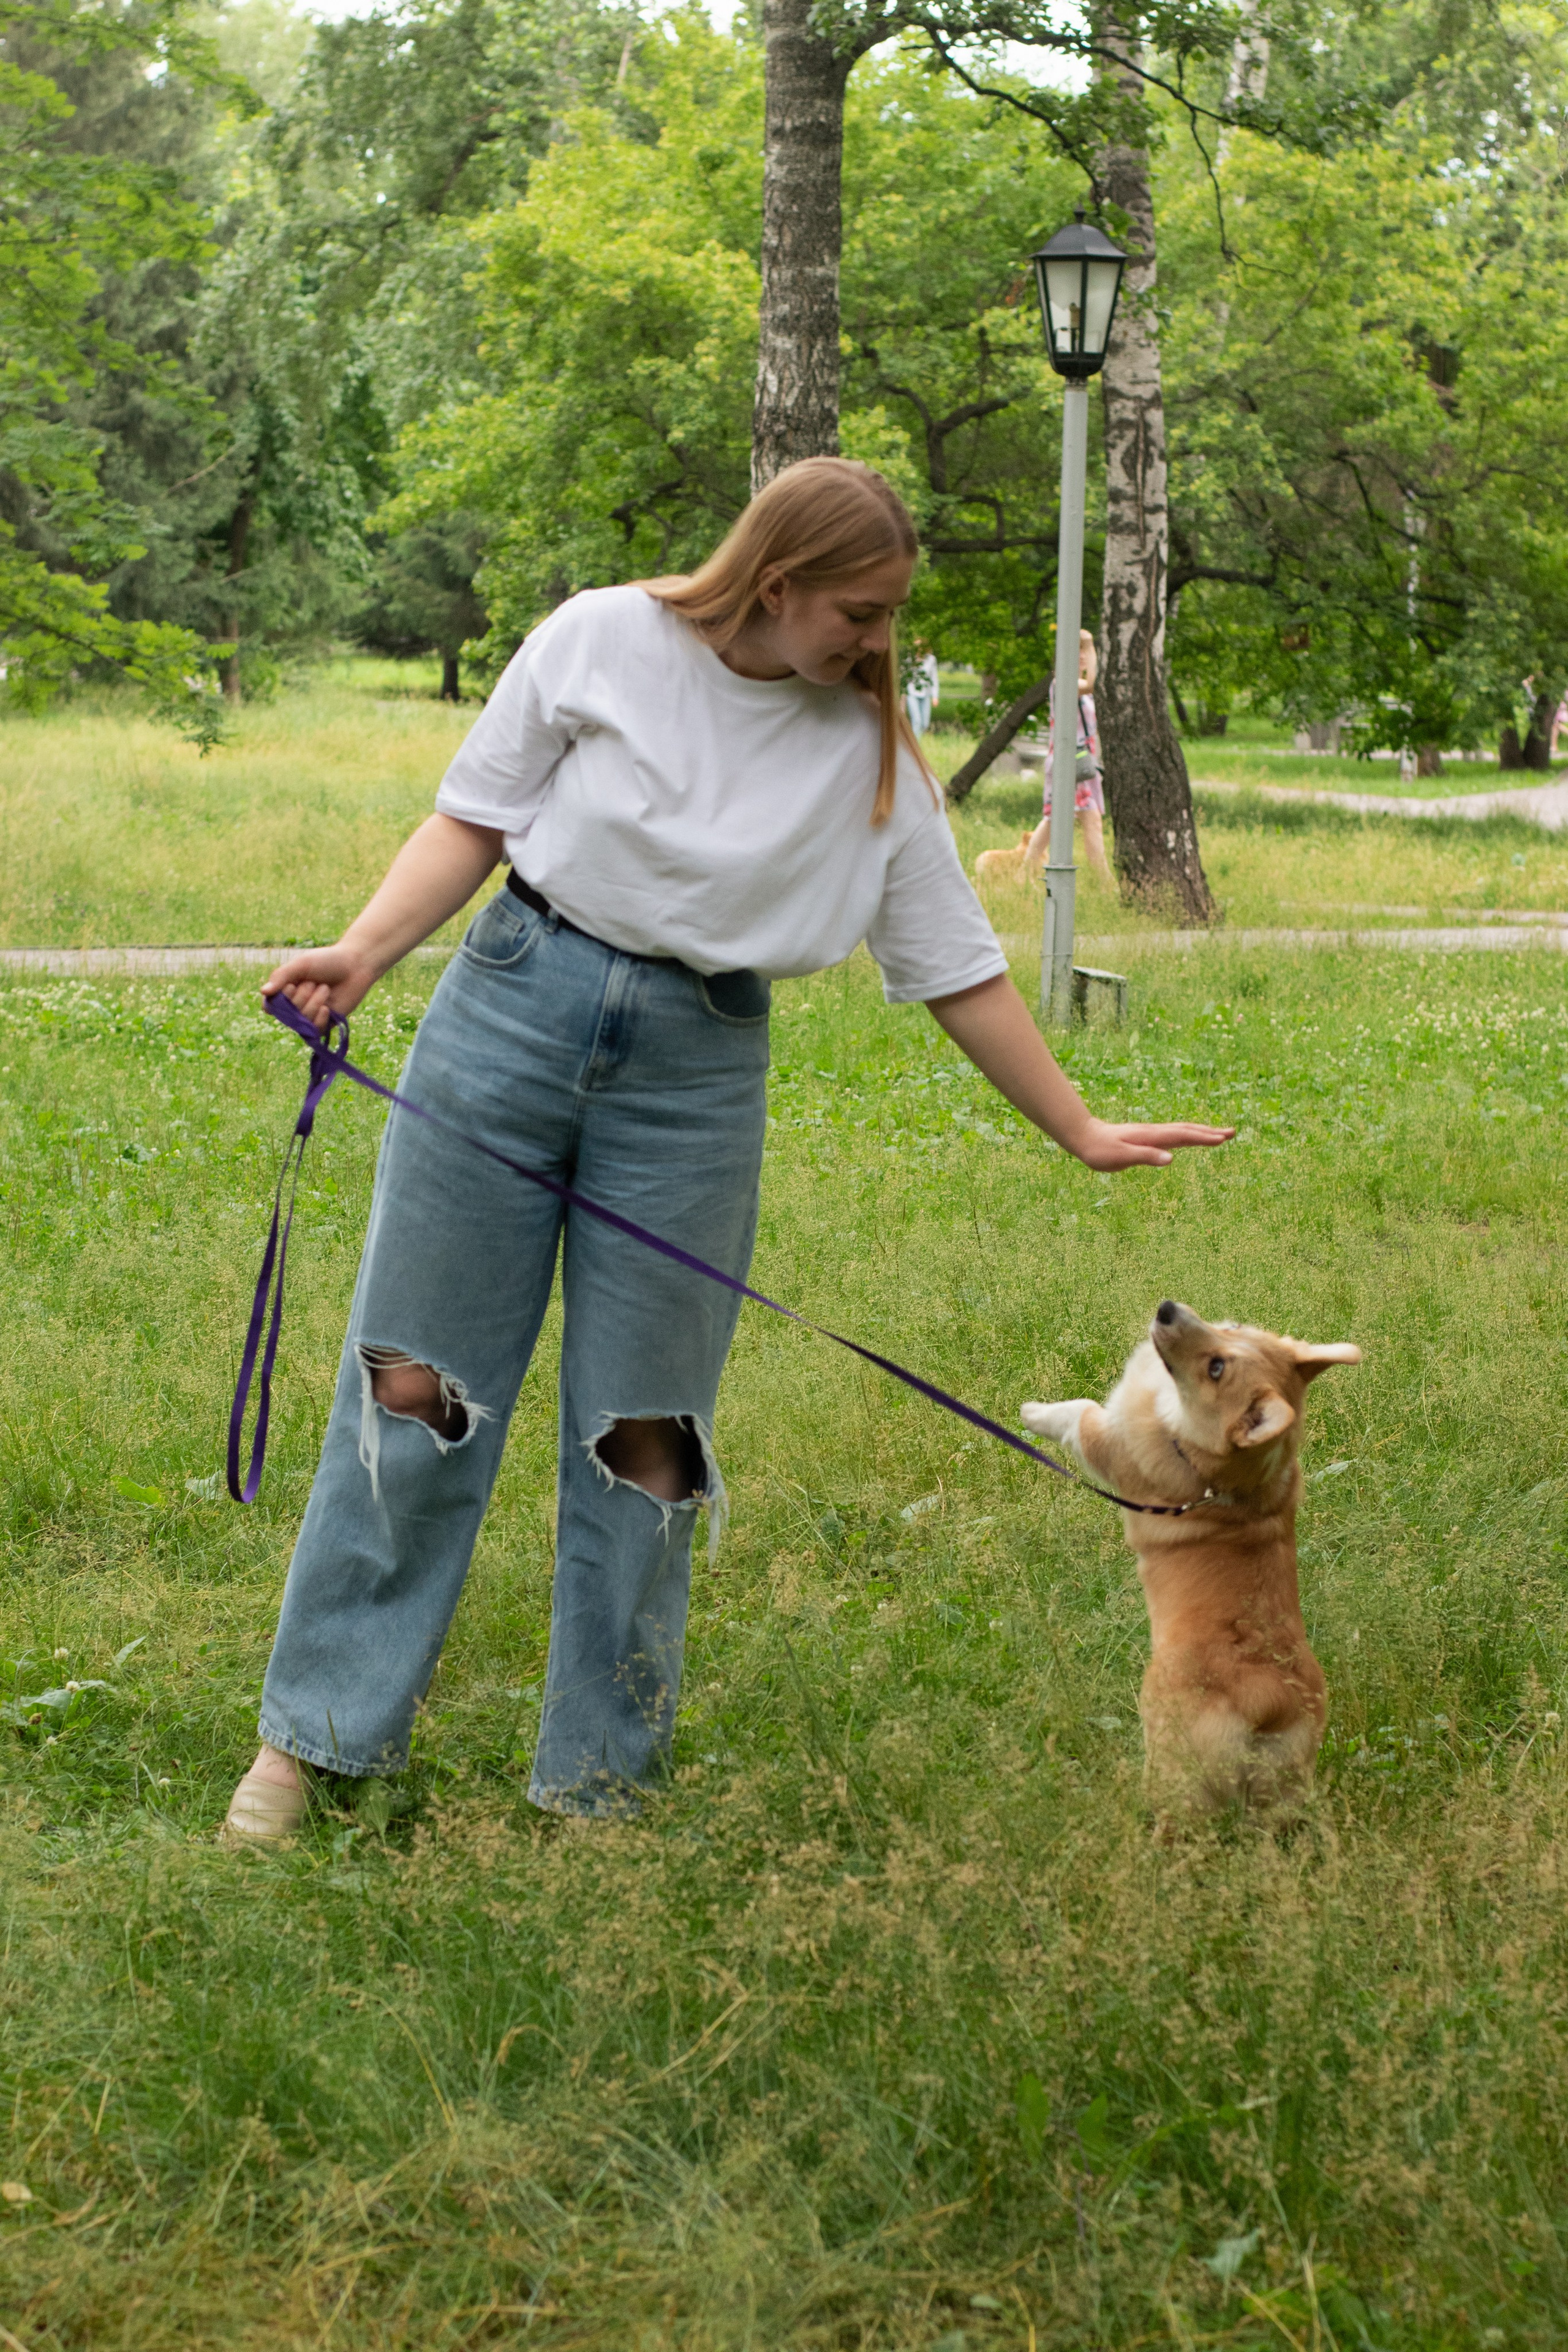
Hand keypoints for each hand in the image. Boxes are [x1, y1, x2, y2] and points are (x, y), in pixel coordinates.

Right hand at [260, 944, 380, 1031]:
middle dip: (301, 996)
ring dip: (313, 1003)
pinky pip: (315, 1031)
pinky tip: (327, 1008)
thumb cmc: (327, 961)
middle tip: (314, 982)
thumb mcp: (301, 964)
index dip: (279, 1000)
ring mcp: (310, 1015)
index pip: (269, 1006)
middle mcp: (295, 1004)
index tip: (291, 986)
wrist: (355, 966)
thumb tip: (263, 992)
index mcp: (285, 990)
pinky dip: (320, 1019)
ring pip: (301, 1022)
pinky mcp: (325, 1023)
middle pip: (286, 1014)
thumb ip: (281, 976)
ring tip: (325, 988)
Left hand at [1071, 1117, 1234, 1171]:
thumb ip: (1146, 1157)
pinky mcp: (1148, 1138)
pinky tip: (1192, 1138)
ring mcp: (1152, 1133)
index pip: (1183, 1136)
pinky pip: (1174, 1135)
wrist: (1084, 1137)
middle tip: (1232, 1132)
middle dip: (1210, 1131)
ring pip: (1182, 1130)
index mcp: (1152, 1136)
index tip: (1223, 1138)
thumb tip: (1171, 1159)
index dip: (1203, 1137)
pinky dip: (1188, 1135)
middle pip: (1188, 1129)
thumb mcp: (1121, 1157)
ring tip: (1220, 1134)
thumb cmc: (1100, 1150)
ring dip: (1202, 1131)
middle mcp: (1154, 1132)